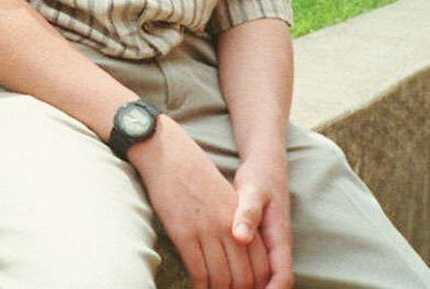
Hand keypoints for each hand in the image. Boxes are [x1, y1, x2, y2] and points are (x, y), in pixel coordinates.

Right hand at [129, 117, 270, 287]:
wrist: (168, 153)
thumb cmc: (194, 174)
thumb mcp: (224, 197)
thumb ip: (235, 222)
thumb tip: (239, 251)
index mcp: (242, 217)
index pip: (261, 264)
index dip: (257, 286)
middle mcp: (229, 226)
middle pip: (244, 277)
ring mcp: (207, 230)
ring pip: (222, 279)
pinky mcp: (184, 233)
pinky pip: (198, 272)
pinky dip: (200, 286)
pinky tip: (197, 288)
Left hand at [231, 157, 293, 288]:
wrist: (264, 167)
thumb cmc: (259, 178)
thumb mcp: (252, 191)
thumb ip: (248, 213)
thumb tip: (241, 238)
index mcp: (280, 239)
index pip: (283, 277)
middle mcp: (277, 248)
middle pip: (272, 284)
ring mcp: (268, 248)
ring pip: (263, 279)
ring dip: (247, 287)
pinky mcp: (258, 244)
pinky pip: (254, 269)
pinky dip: (242, 278)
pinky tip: (223, 278)